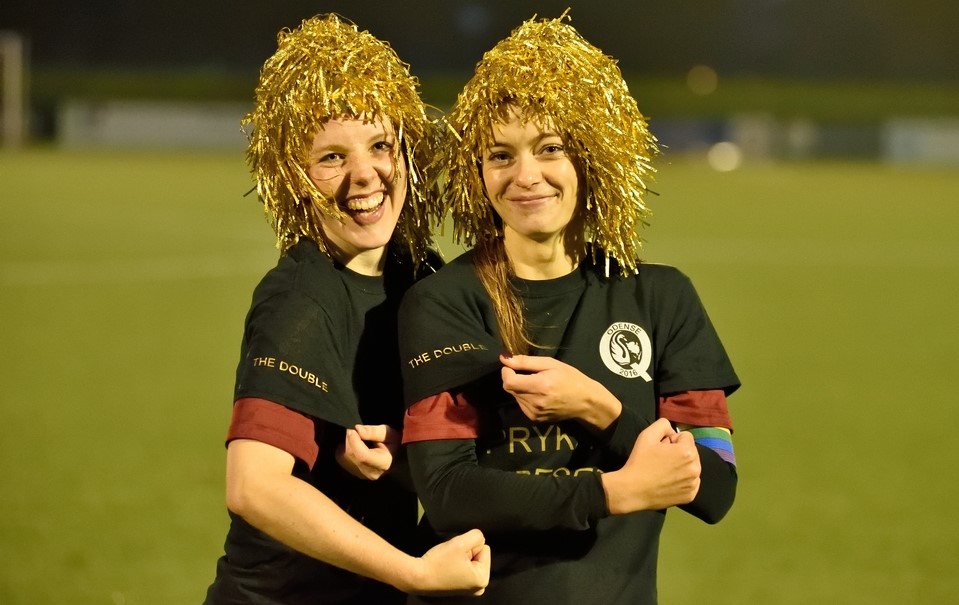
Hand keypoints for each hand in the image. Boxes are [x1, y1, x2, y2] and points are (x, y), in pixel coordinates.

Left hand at [335, 424, 399, 479]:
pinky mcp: (352, 474)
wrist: (392, 455)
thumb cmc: (391, 443)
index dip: (354, 441)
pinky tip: (352, 445)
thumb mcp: (388, 433)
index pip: (363, 456)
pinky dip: (343, 449)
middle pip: (351, 455)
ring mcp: (360, 475)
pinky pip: (340, 460)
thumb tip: (357, 429)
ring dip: (345, 444)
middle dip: (349, 439)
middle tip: (353, 429)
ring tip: (355, 438)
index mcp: (383, 463)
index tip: (353, 429)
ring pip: (343, 457)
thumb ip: (373, 431)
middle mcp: (370, 473)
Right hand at [410, 529, 490, 595]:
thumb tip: (480, 539)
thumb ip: (476, 536)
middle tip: (451, 559)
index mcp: (482, 579)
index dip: (469, 547)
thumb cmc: (438, 562)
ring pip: (471, 561)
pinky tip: (446, 569)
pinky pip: (464, 569)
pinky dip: (456, 565)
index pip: (484, 548)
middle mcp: (479, 588)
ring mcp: (469, 590)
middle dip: (466, 553)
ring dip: (461, 558)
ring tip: (448, 564)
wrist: (417, 577)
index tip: (456, 556)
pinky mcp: (460, 589)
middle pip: (479, 556)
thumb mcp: (460, 543)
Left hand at [500, 354, 621, 428]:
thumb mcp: (551, 364)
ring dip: (520, 388)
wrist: (586, 402)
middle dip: (514, 378)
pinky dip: (525, 397)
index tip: (514, 366)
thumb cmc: (571, 378)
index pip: (508, 381)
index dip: (507, 372)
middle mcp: (534, 402)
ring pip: (514, 396)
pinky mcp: (535, 419)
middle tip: (529, 374)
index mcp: (539, 386)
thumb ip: (525, 361)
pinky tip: (538, 394)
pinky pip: (521, 404)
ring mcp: (534, 413)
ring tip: (537, 384)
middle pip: (510, 389)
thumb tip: (504, 358)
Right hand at [601, 418, 701, 513]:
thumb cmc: (640, 461)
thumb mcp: (647, 435)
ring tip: (664, 471)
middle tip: (661, 460)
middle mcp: (696, 468)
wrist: (632, 490)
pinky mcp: (691, 495)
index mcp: (688, 451)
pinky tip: (669, 481)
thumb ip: (663, 424)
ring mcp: (694, 483)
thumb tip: (672, 432)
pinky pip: (691, 481)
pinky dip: (683, 480)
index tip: (660, 448)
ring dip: (681, 465)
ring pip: (691, 466)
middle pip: (691, 451)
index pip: (685, 436)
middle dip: (678, 452)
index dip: (671, 440)